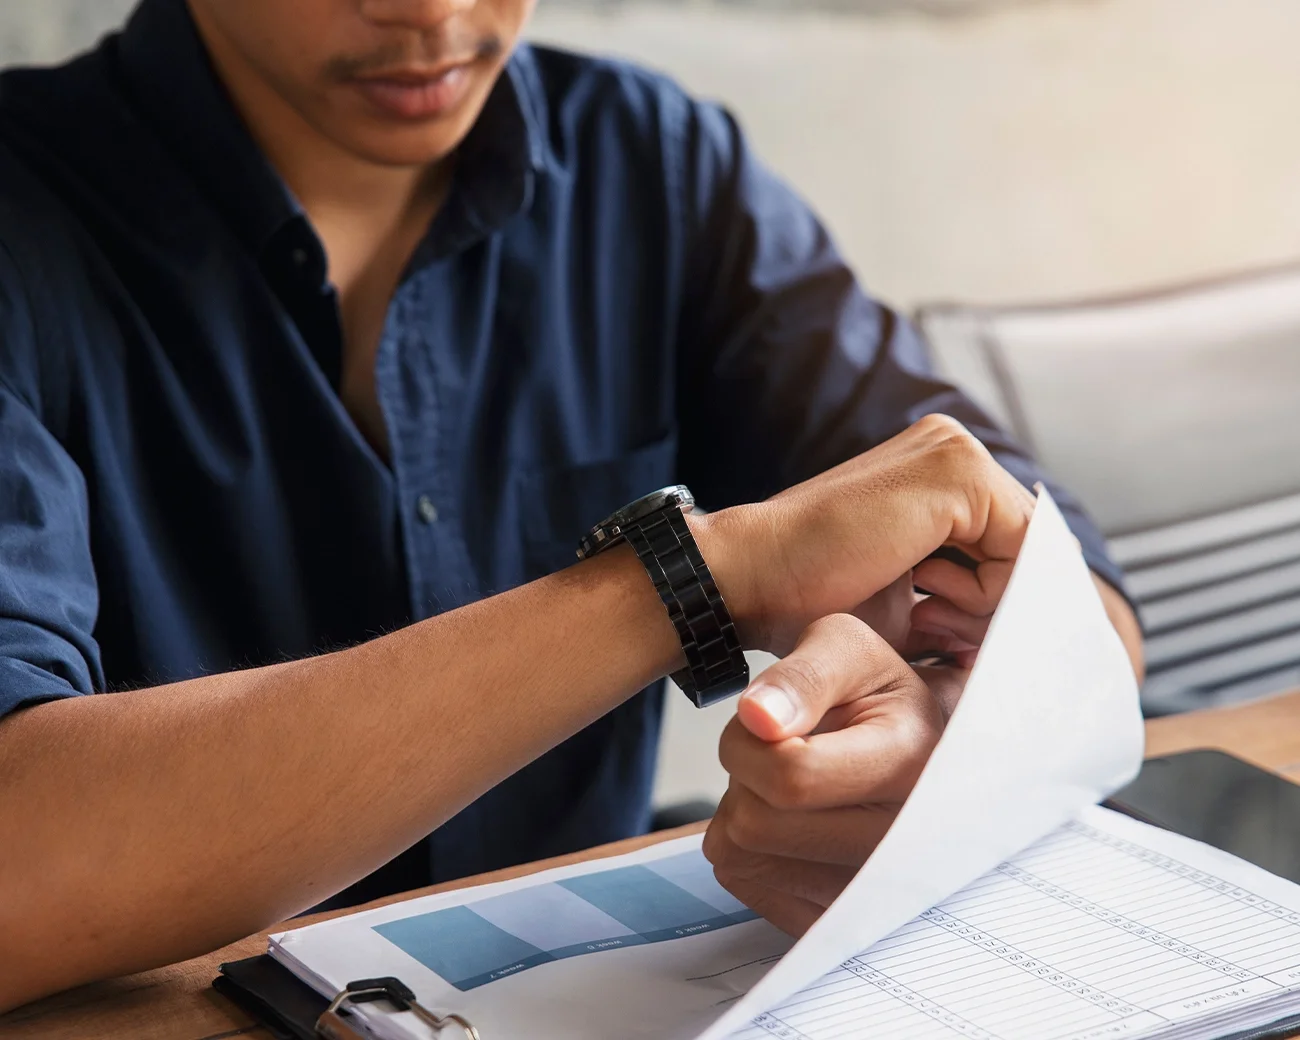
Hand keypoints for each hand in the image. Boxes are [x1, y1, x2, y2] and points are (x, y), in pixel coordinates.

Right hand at [695, 414, 1035, 655]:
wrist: (751, 578)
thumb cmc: (809, 596)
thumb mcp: (907, 599)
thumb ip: (963, 602)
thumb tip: (1018, 634)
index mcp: (934, 468)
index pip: (1012, 539)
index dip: (1005, 602)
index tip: (971, 646)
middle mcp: (949, 446)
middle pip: (1025, 542)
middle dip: (1001, 605)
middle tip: (945, 638)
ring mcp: (955, 451)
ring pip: (1029, 548)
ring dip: (992, 604)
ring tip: (926, 617)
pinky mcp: (958, 471)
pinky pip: (1024, 546)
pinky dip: (993, 594)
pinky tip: (931, 605)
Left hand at [703, 614, 952, 936]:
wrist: (907, 739)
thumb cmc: (874, 691)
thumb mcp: (846, 648)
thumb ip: (802, 676)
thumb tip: (758, 719)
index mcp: (915, 766)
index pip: (790, 778)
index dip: (748, 743)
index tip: (765, 721)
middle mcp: (905, 843)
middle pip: (757, 826)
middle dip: (744, 776)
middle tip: (783, 750)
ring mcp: (873, 892)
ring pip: (744, 858)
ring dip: (746, 811)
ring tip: (794, 784)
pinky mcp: (836, 916)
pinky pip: (746, 886)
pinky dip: (749, 849)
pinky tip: (790, 821)